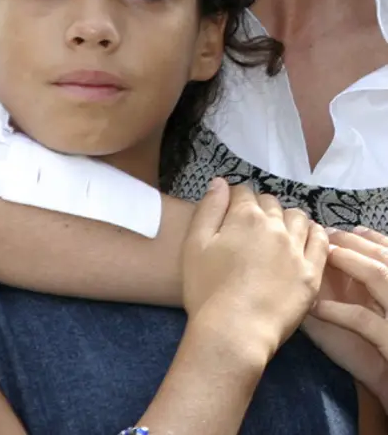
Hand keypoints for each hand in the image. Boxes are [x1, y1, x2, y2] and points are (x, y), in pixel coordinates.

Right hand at [183, 181, 328, 356]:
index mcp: (245, 216)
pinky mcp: (312, 274)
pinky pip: (320, 242)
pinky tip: (305, 239)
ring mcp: (297, 250)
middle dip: (260, 208)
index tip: (230, 213)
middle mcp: (275, 226)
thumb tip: (220, 182)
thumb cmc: (207, 290)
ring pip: (298, 218)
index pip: (243, 191)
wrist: (234, 332)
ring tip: (277, 233)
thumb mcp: (194, 245)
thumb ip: (209, 208)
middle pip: (271, 203)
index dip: (235, 199)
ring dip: (286, 218)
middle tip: (250, 229)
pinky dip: (314, 234)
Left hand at [303, 226, 387, 410]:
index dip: (368, 238)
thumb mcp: (368, 313)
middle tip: (328, 234)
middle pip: (381, 257)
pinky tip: (317, 307)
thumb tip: (322, 263)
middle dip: (354, 242)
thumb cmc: (375, 349)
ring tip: (327, 255)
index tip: (345, 229)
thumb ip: (353, 289)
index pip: (386, 251)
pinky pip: (363, 321)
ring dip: (351, 262)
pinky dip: (339, 311)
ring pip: (378, 277)